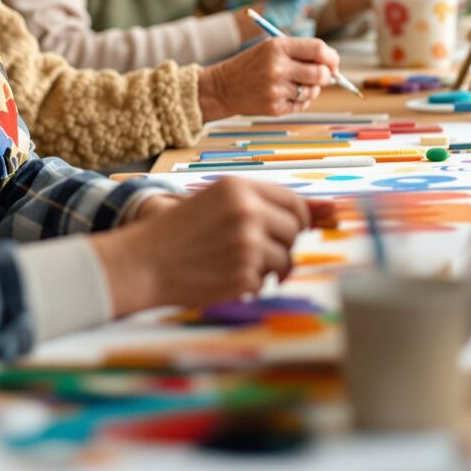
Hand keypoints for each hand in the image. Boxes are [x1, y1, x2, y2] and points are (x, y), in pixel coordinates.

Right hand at [93, 178, 309, 315]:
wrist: (143, 262)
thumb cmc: (179, 231)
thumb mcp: (216, 202)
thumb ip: (261, 204)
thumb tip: (326, 211)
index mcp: (239, 188)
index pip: (294, 202)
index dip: (296, 219)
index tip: (288, 229)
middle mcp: (248, 213)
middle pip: (295, 231)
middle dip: (283, 243)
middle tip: (257, 249)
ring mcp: (248, 245)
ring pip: (286, 259)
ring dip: (270, 267)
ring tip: (240, 264)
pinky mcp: (245, 276)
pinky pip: (267, 281)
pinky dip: (253, 283)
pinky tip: (227, 276)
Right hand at [198, 36, 340, 120]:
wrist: (223, 87)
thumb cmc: (252, 65)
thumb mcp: (271, 48)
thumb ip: (300, 52)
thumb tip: (333, 67)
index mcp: (277, 47)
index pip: (318, 49)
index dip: (331, 57)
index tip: (333, 63)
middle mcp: (277, 68)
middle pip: (321, 74)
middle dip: (327, 76)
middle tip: (322, 77)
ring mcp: (276, 90)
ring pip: (313, 91)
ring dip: (311, 89)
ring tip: (294, 85)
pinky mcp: (275, 107)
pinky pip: (302, 105)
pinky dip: (299, 101)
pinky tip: (283, 95)